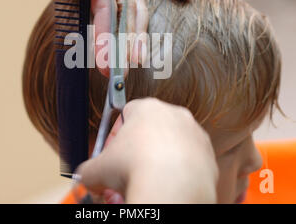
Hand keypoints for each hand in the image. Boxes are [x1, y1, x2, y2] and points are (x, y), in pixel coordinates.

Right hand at [77, 98, 218, 203]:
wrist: (171, 187)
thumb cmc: (135, 168)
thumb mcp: (97, 168)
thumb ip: (89, 169)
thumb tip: (87, 177)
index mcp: (147, 108)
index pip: (126, 114)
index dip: (115, 136)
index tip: (111, 154)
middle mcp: (174, 114)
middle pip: (150, 130)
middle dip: (137, 151)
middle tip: (127, 171)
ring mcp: (194, 133)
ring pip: (171, 146)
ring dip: (158, 161)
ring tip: (147, 181)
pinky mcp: (208, 154)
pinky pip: (189, 161)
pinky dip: (178, 173)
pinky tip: (167, 185)